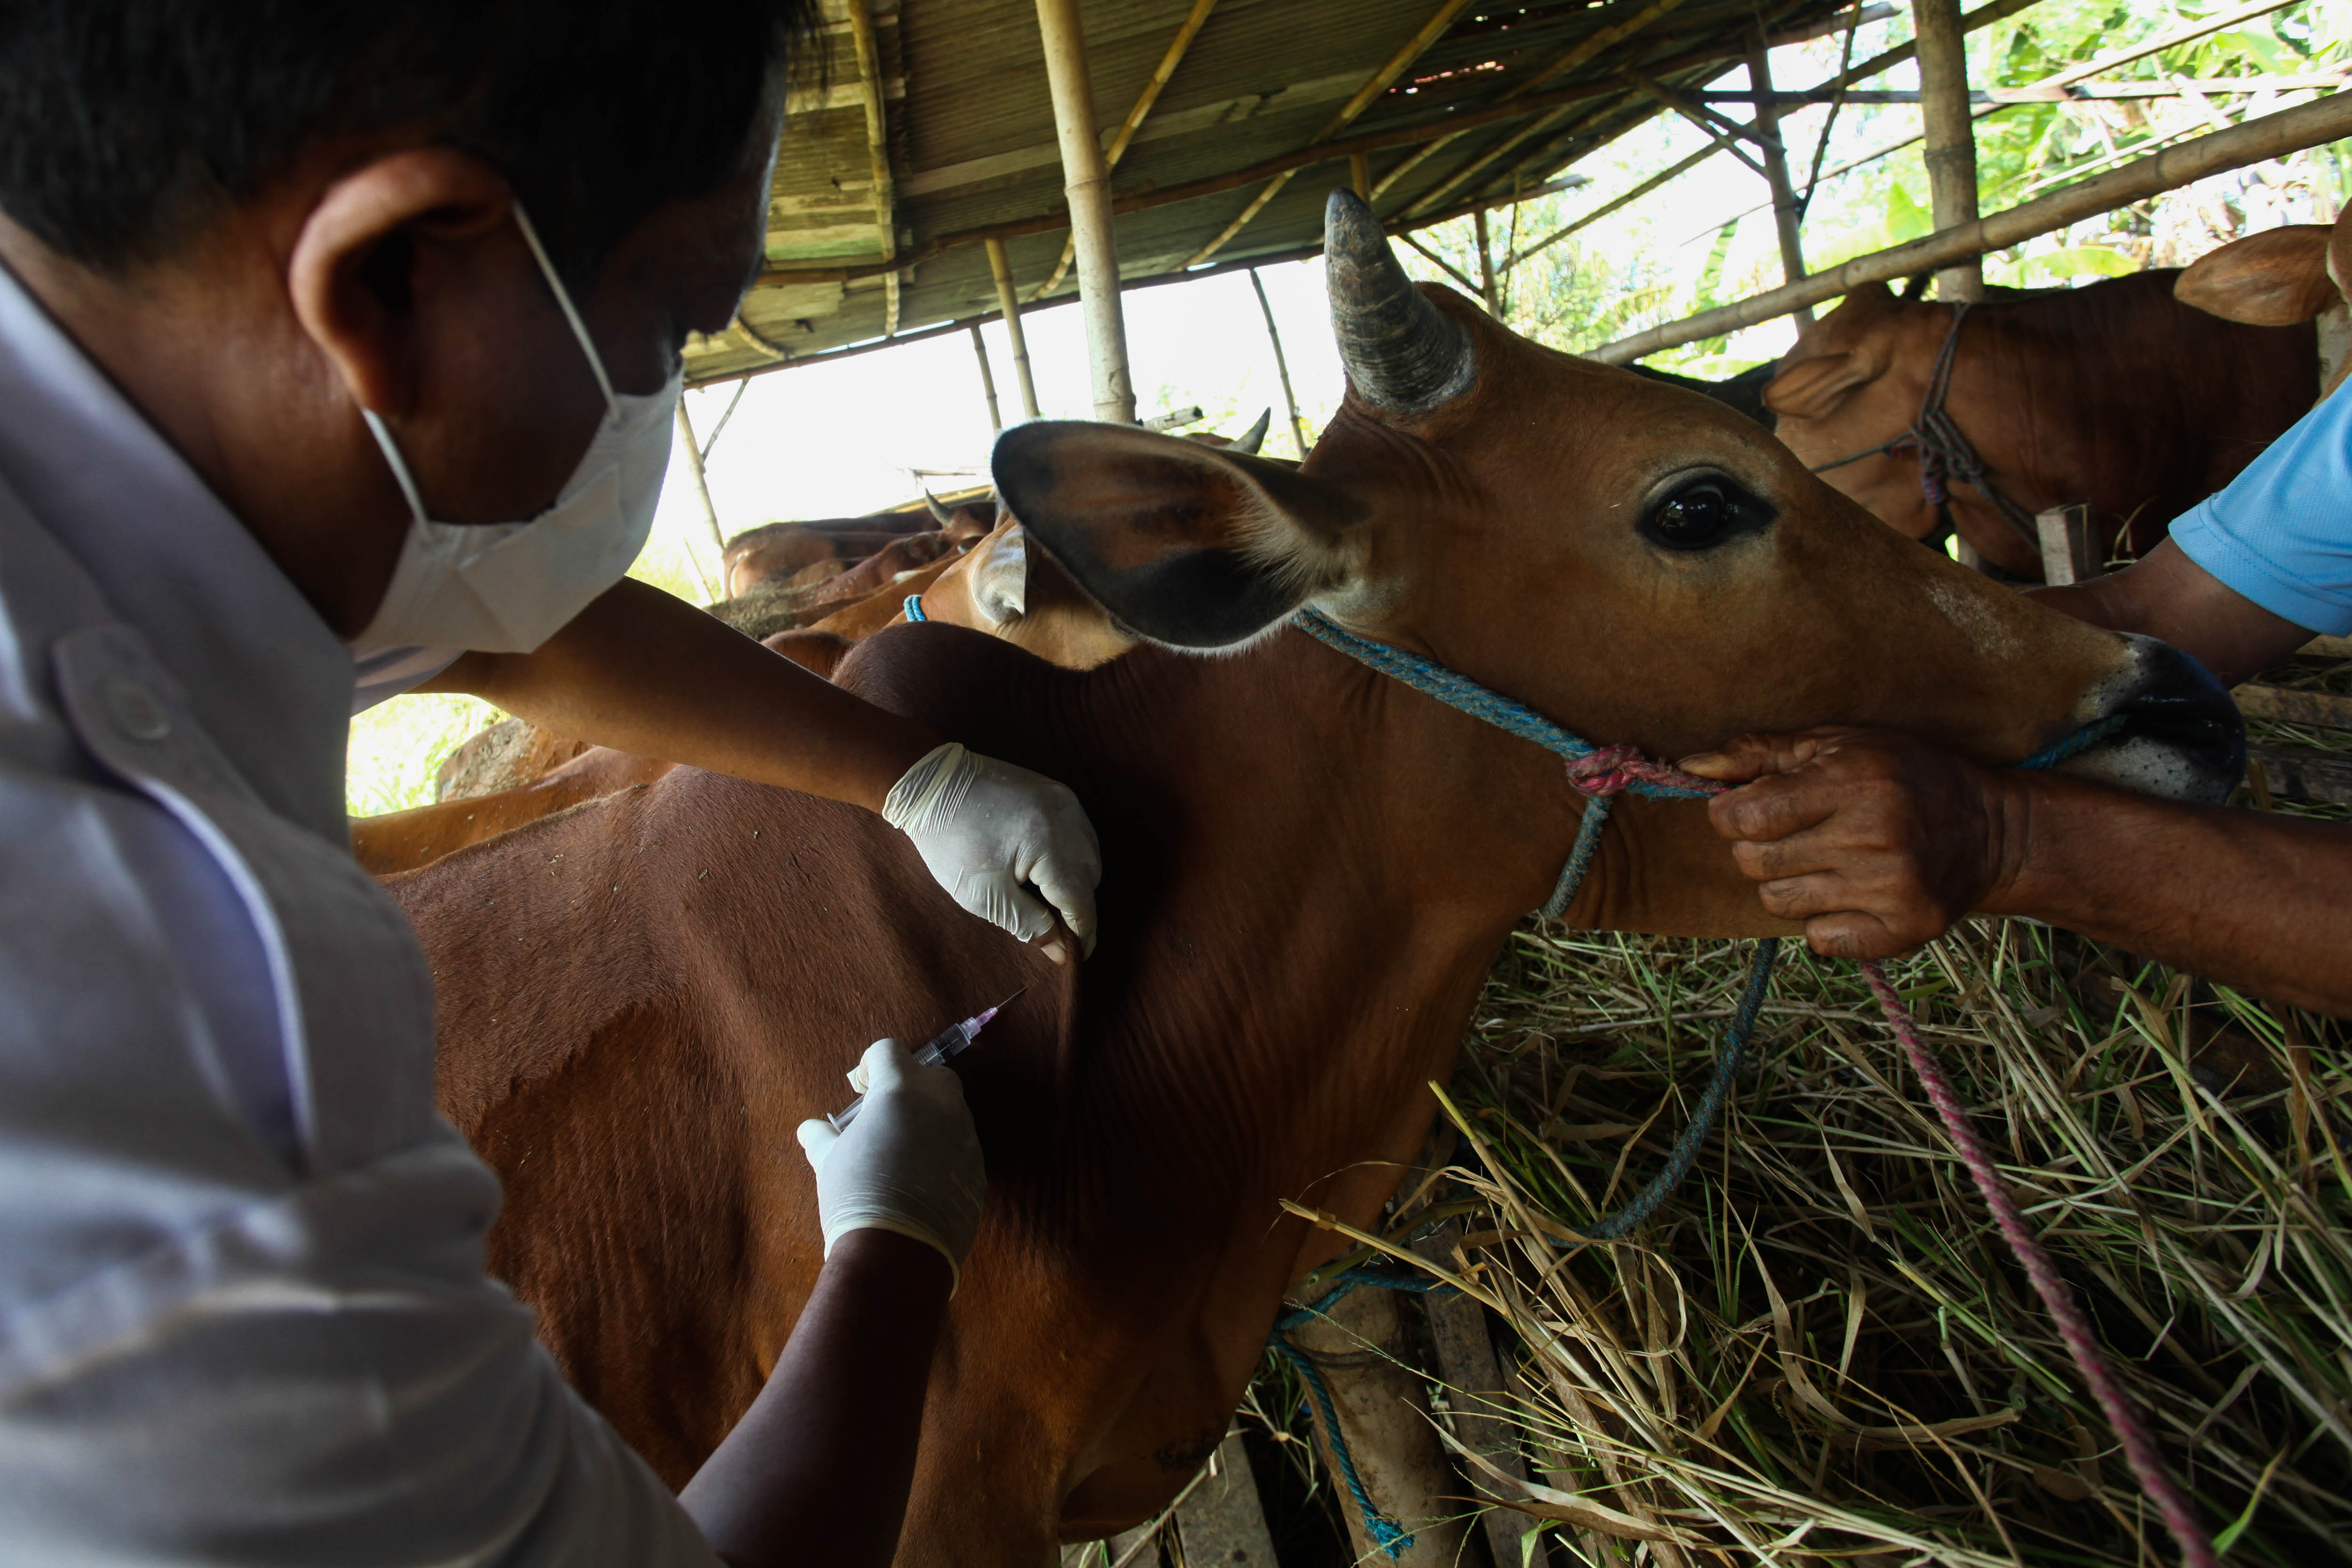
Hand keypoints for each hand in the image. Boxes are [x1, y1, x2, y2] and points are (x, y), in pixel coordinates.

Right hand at [796, 1040, 985, 1286]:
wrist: (897, 1251)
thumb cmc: (856, 1195)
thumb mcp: (828, 1161)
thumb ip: (821, 1137)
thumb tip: (809, 1129)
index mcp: (900, 1090)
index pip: (890, 1050)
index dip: (871, 1064)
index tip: (861, 1090)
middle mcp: (940, 1104)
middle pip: (931, 1075)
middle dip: (909, 1086)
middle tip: (884, 1117)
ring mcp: (964, 1136)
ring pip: (951, 1111)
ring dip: (928, 1120)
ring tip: (902, 1152)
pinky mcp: (978, 1168)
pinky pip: (961, 1146)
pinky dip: (944, 1151)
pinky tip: (922, 1179)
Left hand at [880, 742, 1100, 958]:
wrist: (930, 784)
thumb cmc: (950, 842)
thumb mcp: (985, 895)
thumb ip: (1028, 924)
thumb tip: (1061, 950)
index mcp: (1048, 844)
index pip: (1081, 900)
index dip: (1082, 934)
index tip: (1075, 958)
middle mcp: (1066, 818)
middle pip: (1090, 878)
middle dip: (1077, 906)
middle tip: (1051, 929)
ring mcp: (1064, 801)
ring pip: (1089, 855)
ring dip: (1075, 882)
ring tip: (1043, 899)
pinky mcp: (1056, 792)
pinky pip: (1078, 833)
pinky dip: (1069, 857)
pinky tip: (1043, 869)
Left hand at [1680, 728, 2023, 958]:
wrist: (1991, 829)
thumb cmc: (1903, 776)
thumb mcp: (1837, 744)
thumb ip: (1758, 753)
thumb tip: (1690, 765)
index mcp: (1851, 781)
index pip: (1743, 816)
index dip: (1731, 814)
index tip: (1749, 809)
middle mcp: (1872, 835)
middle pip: (1753, 862)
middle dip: (1758, 848)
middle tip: (1795, 835)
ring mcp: (1890, 887)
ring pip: (1778, 902)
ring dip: (1788, 883)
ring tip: (1827, 860)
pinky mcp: (1904, 928)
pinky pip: (1819, 939)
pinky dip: (1824, 921)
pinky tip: (1852, 892)